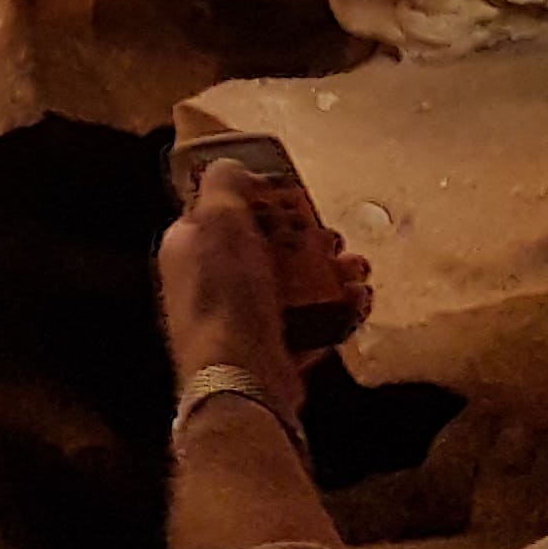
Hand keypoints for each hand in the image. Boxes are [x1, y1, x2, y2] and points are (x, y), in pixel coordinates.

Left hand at [158, 164, 372, 385]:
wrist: (242, 382)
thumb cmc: (225, 300)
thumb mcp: (220, 223)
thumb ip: (224, 186)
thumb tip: (232, 166)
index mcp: (190, 248)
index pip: (223, 212)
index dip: (260, 201)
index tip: (293, 198)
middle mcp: (210, 283)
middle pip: (266, 248)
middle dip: (306, 239)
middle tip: (332, 237)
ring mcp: (240, 320)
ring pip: (292, 285)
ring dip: (330, 274)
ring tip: (357, 270)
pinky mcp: (271, 350)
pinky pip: (309, 323)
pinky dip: (336, 312)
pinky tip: (357, 302)